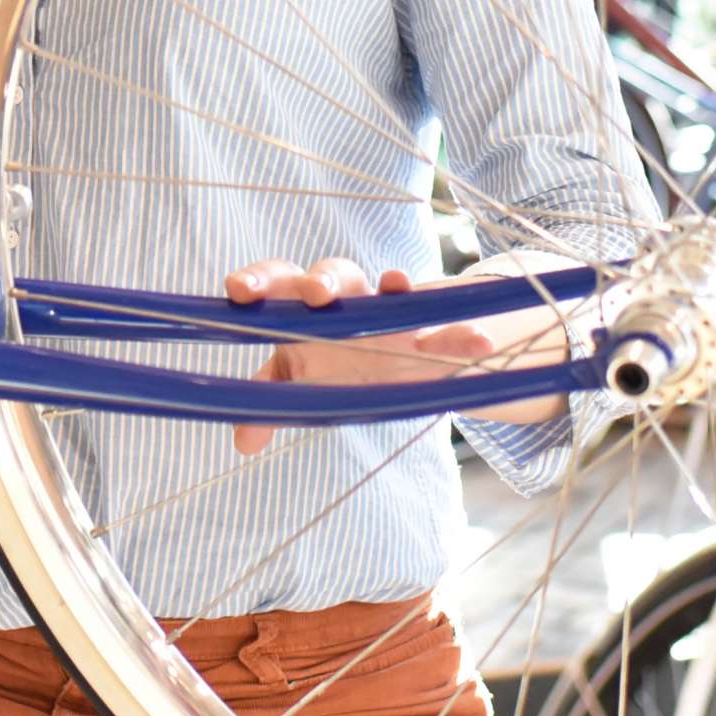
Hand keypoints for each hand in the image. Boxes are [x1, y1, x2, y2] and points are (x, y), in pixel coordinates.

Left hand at [222, 259, 518, 456]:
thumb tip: (243, 441)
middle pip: (331, 274)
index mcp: (305, 308)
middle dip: (323, 279)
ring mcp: (388, 313)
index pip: (277, 282)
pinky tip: (478, 341)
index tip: (237, 290)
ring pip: (387, 290)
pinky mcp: (427, 333)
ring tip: (396, 282)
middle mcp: (346, 300)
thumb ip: (270, 399)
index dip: (257, 280)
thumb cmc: (331, 364)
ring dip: (393, 285)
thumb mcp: (299, 382)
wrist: (390, 362)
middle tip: (317, 293)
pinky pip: (447, 329)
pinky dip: (461, 334)